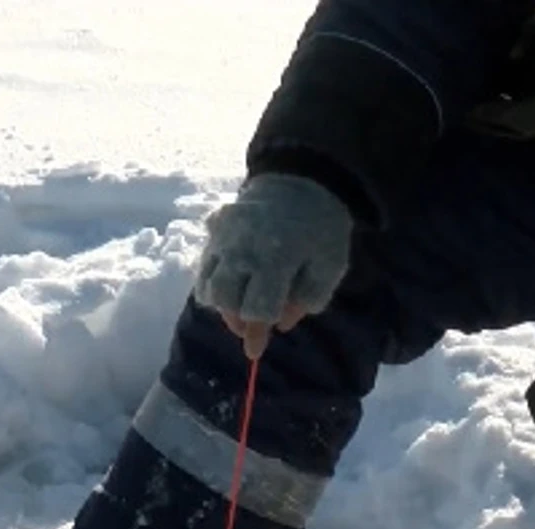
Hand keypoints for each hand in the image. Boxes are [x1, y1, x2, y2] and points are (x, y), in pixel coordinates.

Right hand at [194, 173, 353, 359]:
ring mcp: (224, 238)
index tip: (260, 345)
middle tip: (252, 326)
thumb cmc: (322, 227)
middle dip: (237, 321)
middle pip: (225, 300)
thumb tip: (282, 324)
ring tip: (241, 303)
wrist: (302, 177)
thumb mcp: (330, 265)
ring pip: (207, 285)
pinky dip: (213, 282)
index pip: (257, 309)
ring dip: (222, 304)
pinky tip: (233, 282)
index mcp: (275, 259)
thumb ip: (309, 298)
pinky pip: (204, 265)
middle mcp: (242, 249)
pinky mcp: (214, 230)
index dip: (259, 331)